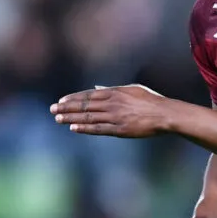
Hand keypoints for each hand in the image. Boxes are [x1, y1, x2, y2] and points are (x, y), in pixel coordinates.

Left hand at [50, 85, 174, 137]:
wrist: (164, 114)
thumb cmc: (150, 101)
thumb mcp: (132, 89)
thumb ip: (113, 89)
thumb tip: (97, 88)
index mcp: (115, 92)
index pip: (88, 95)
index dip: (73, 98)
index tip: (61, 101)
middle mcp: (112, 103)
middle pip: (84, 105)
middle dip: (66, 108)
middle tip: (52, 110)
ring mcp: (114, 117)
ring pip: (88, 117)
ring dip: (71, 117)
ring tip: (58, 119)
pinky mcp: (119, 129)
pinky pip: (98, 128)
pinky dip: (84, 128)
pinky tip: (73, 127)